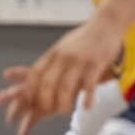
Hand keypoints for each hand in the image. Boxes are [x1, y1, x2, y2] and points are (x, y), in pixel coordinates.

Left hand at [0, 17, 122, 134]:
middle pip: (48, 83)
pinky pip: (89, 85)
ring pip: (66, 87)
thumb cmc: (83, 39)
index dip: (30, 89)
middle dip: (45, 101)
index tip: (29, 101)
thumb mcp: (62, 47)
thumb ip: (51, 61)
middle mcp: (63, 57)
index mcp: (53, 53)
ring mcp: (79, 61)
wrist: (105, 23)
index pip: (35, 73)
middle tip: (48, 111)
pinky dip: (86, 98)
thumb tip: (35, 77)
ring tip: (65, 111)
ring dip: (64, 103)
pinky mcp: (95, 64)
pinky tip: (86, 106)